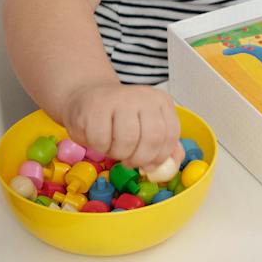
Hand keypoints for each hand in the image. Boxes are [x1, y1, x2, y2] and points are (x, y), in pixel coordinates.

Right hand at [57, 81, 183, 173]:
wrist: (87, 96)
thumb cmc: (120, 117)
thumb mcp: (147, 126)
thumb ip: (164, 145)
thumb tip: (174, 163)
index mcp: (161, 101)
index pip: (170, 134)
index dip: (161, 156)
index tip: (150, 165)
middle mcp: (143, 97)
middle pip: (152, 138)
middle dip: (141, 159)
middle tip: (130, 161)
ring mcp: (119, 99)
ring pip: (127, 141)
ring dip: (119, 154)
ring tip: (113, 147)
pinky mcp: (95, 107)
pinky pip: (102, 140)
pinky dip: (100, 147)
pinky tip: (99, 138)